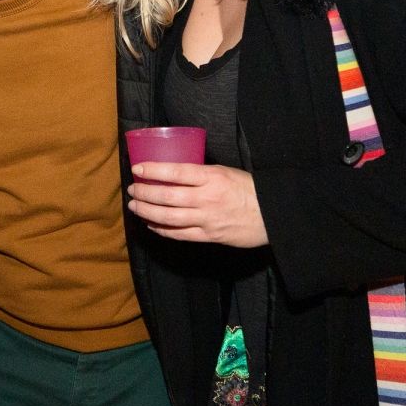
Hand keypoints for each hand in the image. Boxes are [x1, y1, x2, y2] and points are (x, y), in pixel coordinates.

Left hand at [128, 162, 268, 247]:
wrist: (273, 215)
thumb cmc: (251, 190)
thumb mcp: (227, 173)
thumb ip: (203, 174)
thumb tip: (176, 173)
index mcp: (213, 177)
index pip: (176, 171)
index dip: (153, 170)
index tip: (137, 169)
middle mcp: (207, 198)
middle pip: (167, 196)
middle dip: (145, 193)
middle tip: (132, 189)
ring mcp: (207, 219)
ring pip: (169, 217)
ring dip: (147, 211)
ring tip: (134, 206)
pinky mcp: (209, 236)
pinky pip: (179, 235)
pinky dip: (162, 229)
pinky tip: (151, 224)